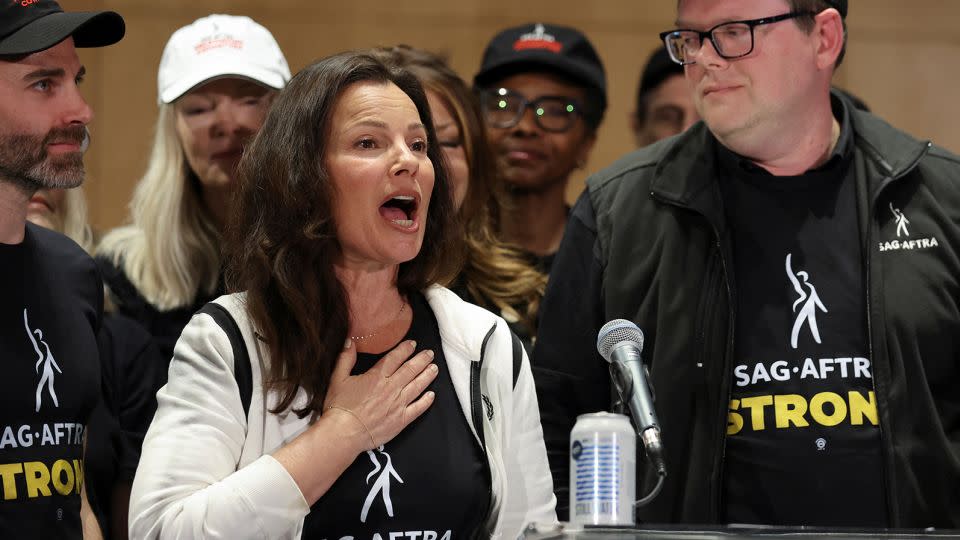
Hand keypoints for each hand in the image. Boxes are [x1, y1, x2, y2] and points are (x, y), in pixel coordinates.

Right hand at [323, 339, 437, 451]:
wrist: (344, 433)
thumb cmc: (339, 408)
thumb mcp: (337, 379)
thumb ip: (345, 359)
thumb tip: (350, 342)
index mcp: (376, 377)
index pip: (395, 358)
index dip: (405, 349)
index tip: (413, 344)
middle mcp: (391, 388)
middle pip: (410, 369)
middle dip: (422, 360)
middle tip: (430, 354)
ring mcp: (398, 404)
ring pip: (417, 386)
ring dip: (427, 376)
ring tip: (434, 368)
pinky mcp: (401, 420)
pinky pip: (418, 408)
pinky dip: (426, 401)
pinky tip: (431, 395)